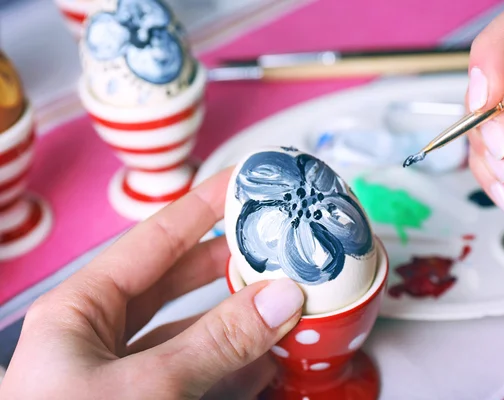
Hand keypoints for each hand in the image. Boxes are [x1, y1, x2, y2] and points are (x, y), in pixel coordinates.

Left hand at [0, 168, 303, 399]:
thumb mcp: (142, 388)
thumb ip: (213, 342)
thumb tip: (278, 297)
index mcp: (81, 311)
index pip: (154, 239)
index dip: (202, 206)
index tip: (243, 182)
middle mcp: (102, 335)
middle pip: (178, 278)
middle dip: (228, 259)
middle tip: (275, 241)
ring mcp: (128, 372)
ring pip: (194, 326)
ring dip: (240, 312)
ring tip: (283, 293)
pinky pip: (201, 369)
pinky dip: (236, 360)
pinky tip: (267, 354)